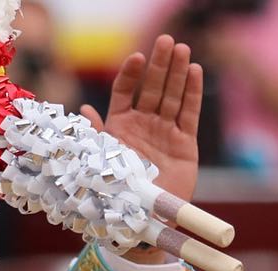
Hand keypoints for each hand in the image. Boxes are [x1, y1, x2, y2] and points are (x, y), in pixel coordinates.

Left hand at [80, 35, 202, 263]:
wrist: (139, 222)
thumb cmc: (115, 194)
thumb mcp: (100, 161)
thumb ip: (96, 134)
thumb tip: (82, 110)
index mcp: (119, 128)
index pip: (125, 93)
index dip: (131, 75)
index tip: (136, 58)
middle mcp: (143, 126)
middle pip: (152, 88)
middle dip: (159, 65)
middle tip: (166, 41)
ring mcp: (165, 133)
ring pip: (172, 96)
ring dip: (177, 72)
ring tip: (182, 49)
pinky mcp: (185, 144)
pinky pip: (190, 114)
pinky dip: (193, 93)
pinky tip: (195, 71)